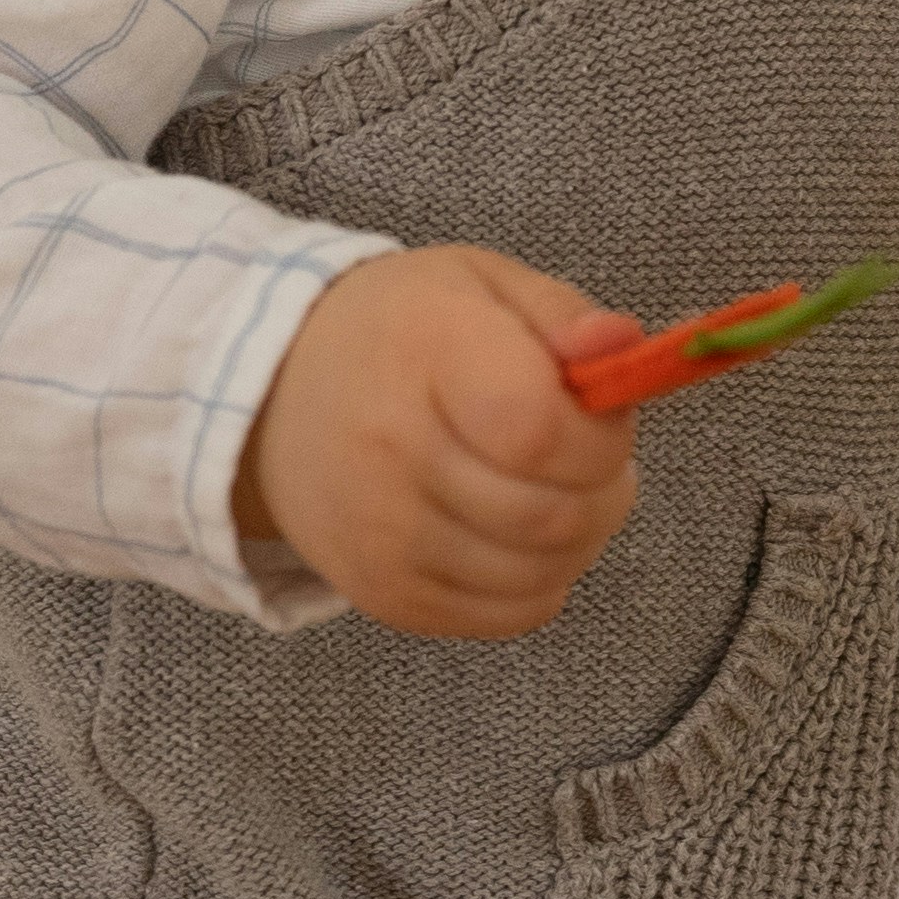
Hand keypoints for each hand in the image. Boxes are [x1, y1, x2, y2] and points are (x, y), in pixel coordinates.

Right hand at [229, 245, 647, 638]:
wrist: (277, 396)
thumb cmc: (401, 332)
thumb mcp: (481, 283)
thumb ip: (562, 315)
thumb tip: (621, 349)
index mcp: (428, 354)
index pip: (539, 430)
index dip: (600, 436)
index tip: (600, 415)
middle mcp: (393, 452)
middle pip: (550, 514)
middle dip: (605, 489)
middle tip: (591, 457)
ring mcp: (382, 535)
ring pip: (538, 574)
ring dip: (580, 538)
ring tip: (559, 490)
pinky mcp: (382, 592)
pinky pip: (505, 615)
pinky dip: (539, 582)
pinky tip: (521, 534)